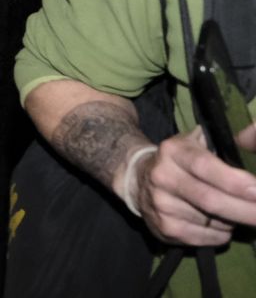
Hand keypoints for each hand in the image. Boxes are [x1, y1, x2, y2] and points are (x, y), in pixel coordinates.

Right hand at [132, 125, 255, 244]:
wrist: (137, 178)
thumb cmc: (179, 161)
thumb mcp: (193, 144)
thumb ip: (220, 149)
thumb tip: (251, 159)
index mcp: (173, 152)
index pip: (205, 167)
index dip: (234, 181)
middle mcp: (163, 177)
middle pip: (211, 200)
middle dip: (245, 210)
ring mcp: (161, 205)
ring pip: (212, 222)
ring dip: (233, 221)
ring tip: (235, 213)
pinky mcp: (163, 228)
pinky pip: (205, 238)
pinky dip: (221, 234)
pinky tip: (219, 225)